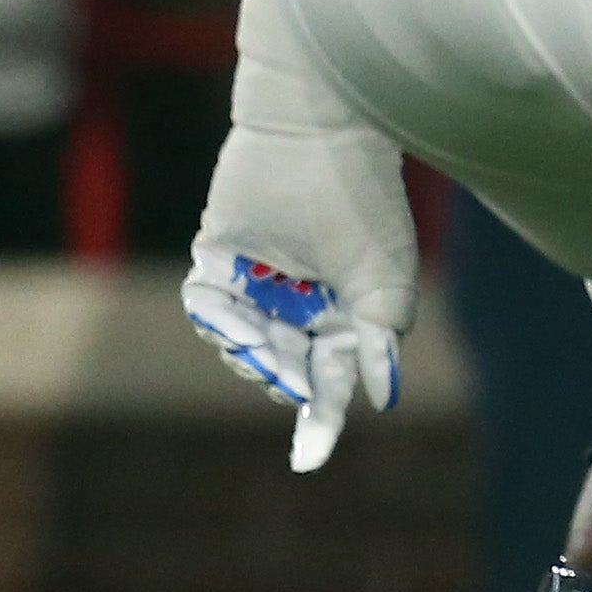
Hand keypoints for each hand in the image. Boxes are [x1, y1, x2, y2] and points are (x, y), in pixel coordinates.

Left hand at [180, 71, 417, 471]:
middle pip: (282, 369)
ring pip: (242, 347)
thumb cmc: (363, 198)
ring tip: (263, 340)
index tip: (309, 462)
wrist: (319, 129)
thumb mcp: (385, 274)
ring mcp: (256, 284)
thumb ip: (380, 336)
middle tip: (286, 377)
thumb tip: (378, 397)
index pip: (330, 381)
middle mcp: (299, 304)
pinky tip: (235, 319)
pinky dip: (216, 321)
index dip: (321, 421)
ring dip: (249, 352)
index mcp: (345, 313)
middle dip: (282, 378)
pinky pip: (206, 310)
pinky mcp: (217, 260)